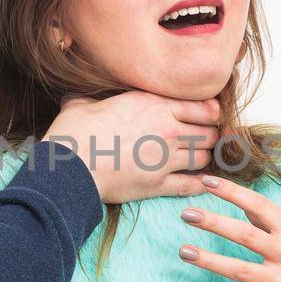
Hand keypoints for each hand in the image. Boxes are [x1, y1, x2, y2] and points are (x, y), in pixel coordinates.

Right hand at [43, 91, 220, 202]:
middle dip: (209, 136)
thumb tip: (75, 97)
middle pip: (209, 133)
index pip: (204, 107)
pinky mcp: (159, 184)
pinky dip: (200, 184)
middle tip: (203, 140)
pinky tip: (203, 183)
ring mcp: (166, 158)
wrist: (70, 165)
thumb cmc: (74, 133)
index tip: (206, 117)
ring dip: (203, 159)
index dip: (210, 113)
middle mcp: (168, 129)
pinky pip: (191, 185)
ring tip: (197, 159)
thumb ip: (92, 99)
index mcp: (155, 104)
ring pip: (204, 157)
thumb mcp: (84, 104)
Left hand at [177, 174, 280, 281]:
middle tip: (186, 214)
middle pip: (245, 235)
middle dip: (213, 222)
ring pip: (239, 270)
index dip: (232, 192)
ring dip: (208, 260)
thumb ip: (274, 224)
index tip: (207, 181)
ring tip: (184, 252)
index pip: (260, 206)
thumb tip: (242, 202)